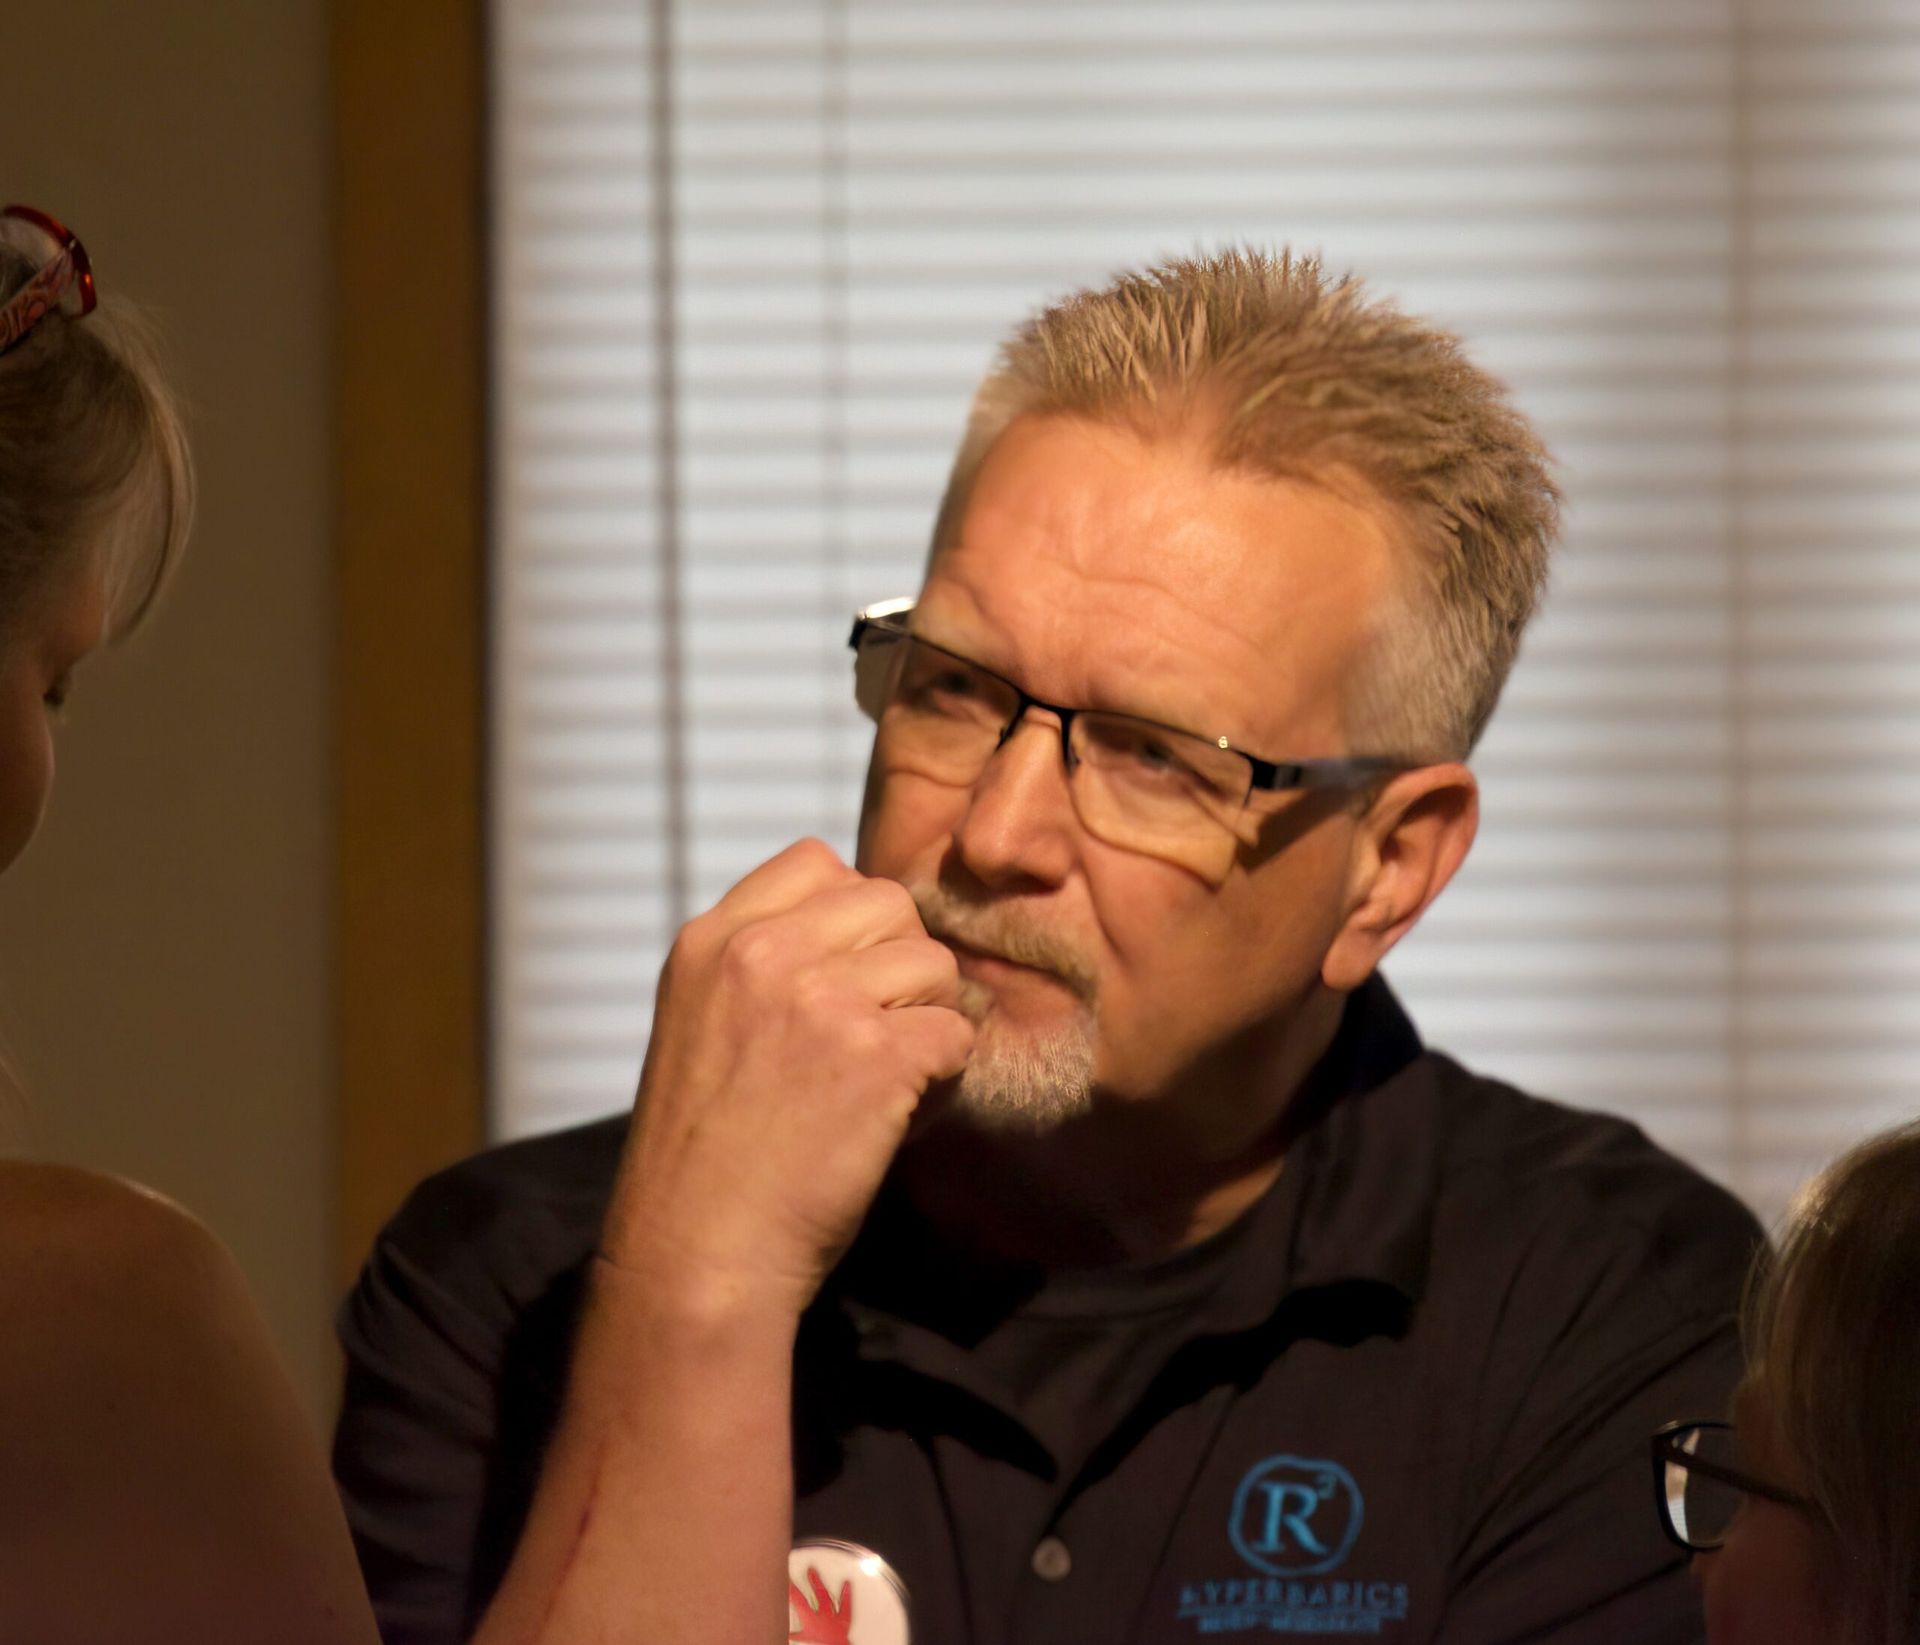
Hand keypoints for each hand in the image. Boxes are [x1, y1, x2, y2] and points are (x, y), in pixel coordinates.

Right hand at [601, 839, 973, 1316]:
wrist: (699, 1253)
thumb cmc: (707, 1156)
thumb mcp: (702, 1023)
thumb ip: (767, 963)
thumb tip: (874, 930)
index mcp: (711, 939)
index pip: (817, 861)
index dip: (851, 919)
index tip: (841, 981)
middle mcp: (761, 952)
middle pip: (889, 903)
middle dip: (900, 968)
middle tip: (871, 1039)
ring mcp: (819, 998)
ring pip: (935, 964)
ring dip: (927, 1023)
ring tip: (884, 1082)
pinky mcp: (875, 1055)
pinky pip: (957, 1035)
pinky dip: (944, 1080)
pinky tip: (898, 1117)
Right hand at [788, 1569, 853, 1643]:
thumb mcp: (804, 1639)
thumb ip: (796, 1634)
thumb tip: (789, 1633)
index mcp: (811, 1620)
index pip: (799, 1601)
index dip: (793, 1590)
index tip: (788, 1580)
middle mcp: (822, 1615)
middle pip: (816, 1593)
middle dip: (812, 1581)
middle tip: (809, 1569)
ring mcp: (834, 1615)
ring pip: (827, 1596)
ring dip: (823, 1584)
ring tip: (818, 1573)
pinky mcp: (844, 1619)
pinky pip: (846, 1604)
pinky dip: (847, 1594)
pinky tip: (847, 1584)